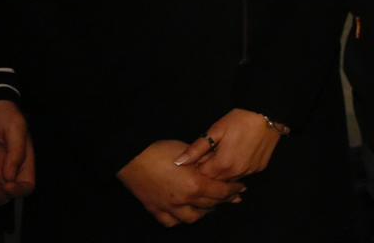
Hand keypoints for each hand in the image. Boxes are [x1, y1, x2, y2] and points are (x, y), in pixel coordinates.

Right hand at [118, 140, 245, 226]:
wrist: (132, 158)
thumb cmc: (160, 150)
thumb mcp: (188, 152)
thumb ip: (203, 163)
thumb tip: (214, 166)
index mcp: (195, 185)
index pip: (221, 192)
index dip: (233, 190)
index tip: (241, 188)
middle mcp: (184, 200)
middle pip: (210, 205)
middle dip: (223, 201)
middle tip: (231, 197)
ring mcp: (169, 207)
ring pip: (192, 218)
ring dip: (203, 212)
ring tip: (210, 206)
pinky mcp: (155, 209)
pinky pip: (171, 222)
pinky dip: (180, 219)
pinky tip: (185, 213)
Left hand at [174, 109, 282, 179]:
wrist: (269, 114)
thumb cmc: (239, 120)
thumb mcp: (215, 130)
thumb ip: (196, 149)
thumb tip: (178, 163)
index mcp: (222, 165)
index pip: (201, 178)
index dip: (196, 169)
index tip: (196, 160)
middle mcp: (236, 173)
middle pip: (215, 182)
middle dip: (209, 174)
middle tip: (209, 158)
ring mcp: (250, 172)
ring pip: (230, 180)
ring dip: (223, 173)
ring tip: (223, 156)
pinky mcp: (260, 168)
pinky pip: (243, 174)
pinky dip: (237, 169)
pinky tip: (238, 156)